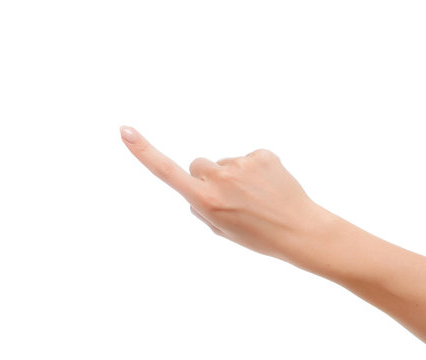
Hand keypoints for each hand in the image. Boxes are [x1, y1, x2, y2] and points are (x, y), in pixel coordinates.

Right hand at [120, 126, 333, 261]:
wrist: (300, 230)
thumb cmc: (259, 236)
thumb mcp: (221, 230)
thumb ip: (201, 207)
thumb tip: (195, 186)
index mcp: (206, 201)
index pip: (166, 172)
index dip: (143, 152)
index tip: (125, 131)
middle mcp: (219, 179)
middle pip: (198, 164)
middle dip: (206, 177)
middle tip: (231, 198)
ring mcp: (241, 164)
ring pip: (224, 162)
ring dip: (234, 175)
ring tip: (256, 196)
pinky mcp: (262, 154)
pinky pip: (248, 158)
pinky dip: (255, 169)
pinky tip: (269, 185)